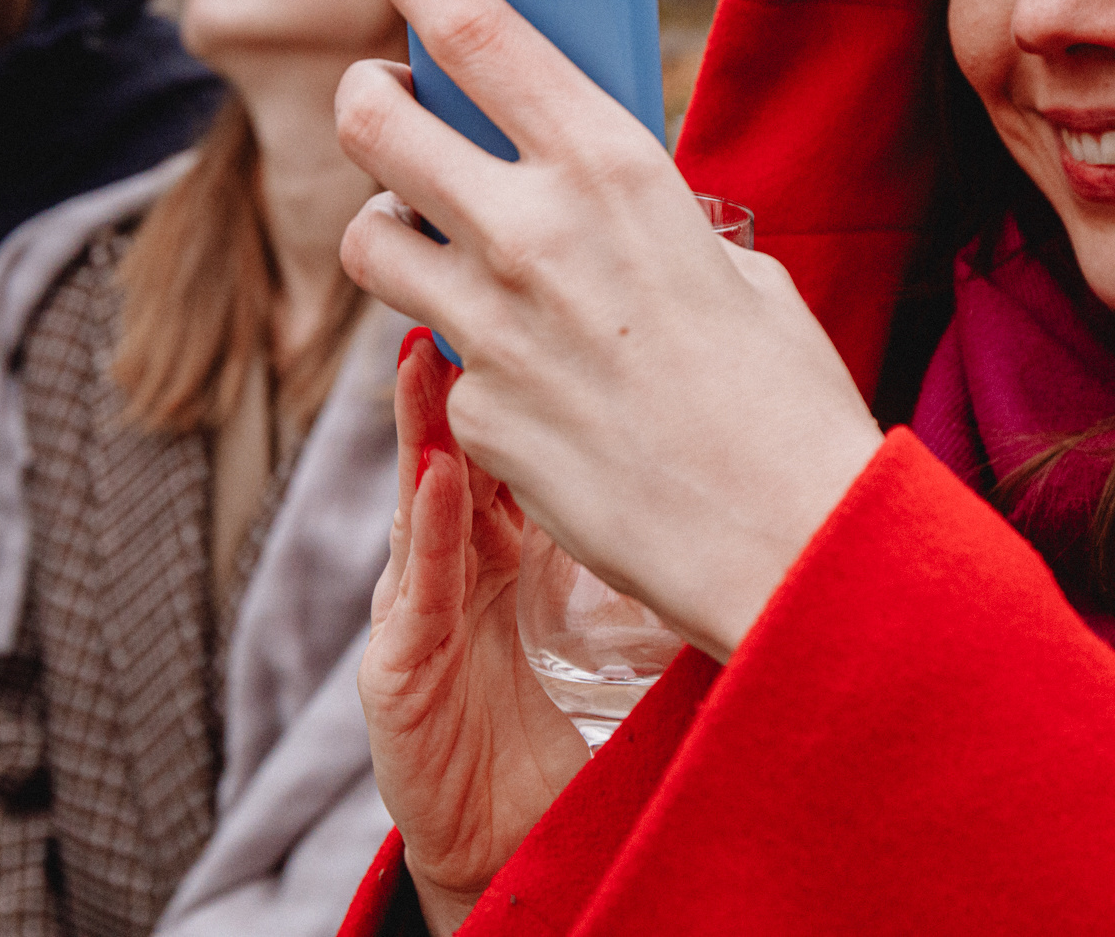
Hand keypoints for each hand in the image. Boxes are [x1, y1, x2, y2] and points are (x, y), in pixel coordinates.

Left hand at [337, 0, 883, 660]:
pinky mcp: (471, 411)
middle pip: (376, 124)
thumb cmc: (782, 396)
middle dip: (368, 100)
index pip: (480, 36)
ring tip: (436, 242)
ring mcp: (487, 327)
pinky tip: (524, 372)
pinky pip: (429, 354)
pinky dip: (459, 350)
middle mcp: (531, 234)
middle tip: (384, 105)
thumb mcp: (729, 262)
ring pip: (364, 238)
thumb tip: (581, 194)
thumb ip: (636, 214)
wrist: (784, 539)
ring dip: (390, 229)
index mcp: (614, 169)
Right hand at [360, 330, 589, 936]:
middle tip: (485, 280)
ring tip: (438, 343)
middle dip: (463, 358)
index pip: (511, 424)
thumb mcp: (602, 596)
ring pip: (422, 494)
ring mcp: (419, 603)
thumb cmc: (568, 715)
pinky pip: (417, 589)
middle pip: (455, 437)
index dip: (527, 352)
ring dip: (425, 420)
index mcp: (503, 532)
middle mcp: (454, 555)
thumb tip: (716, 433)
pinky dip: (430, 529)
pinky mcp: (398, 666)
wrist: (514, 834)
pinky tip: (440, 471)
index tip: (556, 282)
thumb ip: (626, 514)